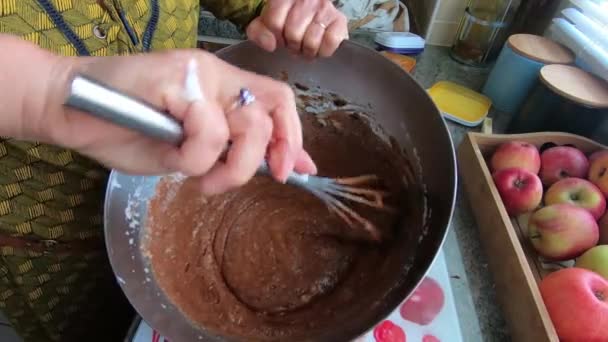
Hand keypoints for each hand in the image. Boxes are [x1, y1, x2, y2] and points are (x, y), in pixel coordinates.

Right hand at [45, 49, 316, 194]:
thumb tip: (288, 166)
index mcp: (223, 86)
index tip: (289, 170)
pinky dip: (193, 155)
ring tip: (195, 176)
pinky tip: (168, 154)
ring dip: (225, 166)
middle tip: (222, 181)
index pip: (278, 101)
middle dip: (256, 160)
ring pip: (245, 124)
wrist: (68, 111)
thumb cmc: (125, 132)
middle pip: (269, 114)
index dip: (292, 137)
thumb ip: (235, 152)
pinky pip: (208, 128)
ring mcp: (197, 73)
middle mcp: (216, 74)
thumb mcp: (190, 152)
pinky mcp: (176, 79)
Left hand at [246, 0, 348, 57]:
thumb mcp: (266, 24)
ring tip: (307, 46)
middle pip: (293, 34)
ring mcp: (325, 9)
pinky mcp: (340, 20)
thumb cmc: (287, 22)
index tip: (282, 39)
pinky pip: (330, 42)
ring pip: (311, 41)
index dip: (277, 38)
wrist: (313, 16)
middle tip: (296, 44)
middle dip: (293, 45)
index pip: (275, 23)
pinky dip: (324, 51)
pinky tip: (320, 47)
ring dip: (308, 51)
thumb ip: (258, 32)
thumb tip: (270, 45)